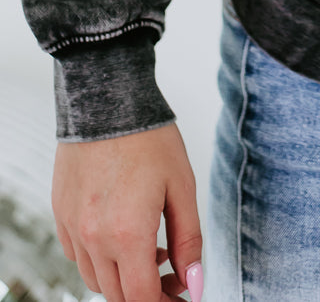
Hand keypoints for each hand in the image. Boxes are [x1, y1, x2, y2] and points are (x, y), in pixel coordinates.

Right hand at [52, 123, 202, 301]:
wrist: (108, 101)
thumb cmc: (149, 138)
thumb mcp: (182, 186)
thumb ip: (189, 239)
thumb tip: (194, 281)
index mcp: (128, 234)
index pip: (141, 299)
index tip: (181, 294)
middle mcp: (94, 238)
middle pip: (118, 295)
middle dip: (148, 293)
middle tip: (173, 274)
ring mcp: (73, 228)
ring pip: (96, 279)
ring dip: (124, 278)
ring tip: (152, 249)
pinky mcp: (61, 214)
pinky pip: (78, 256)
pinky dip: (101, 259)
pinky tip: (122, 236)